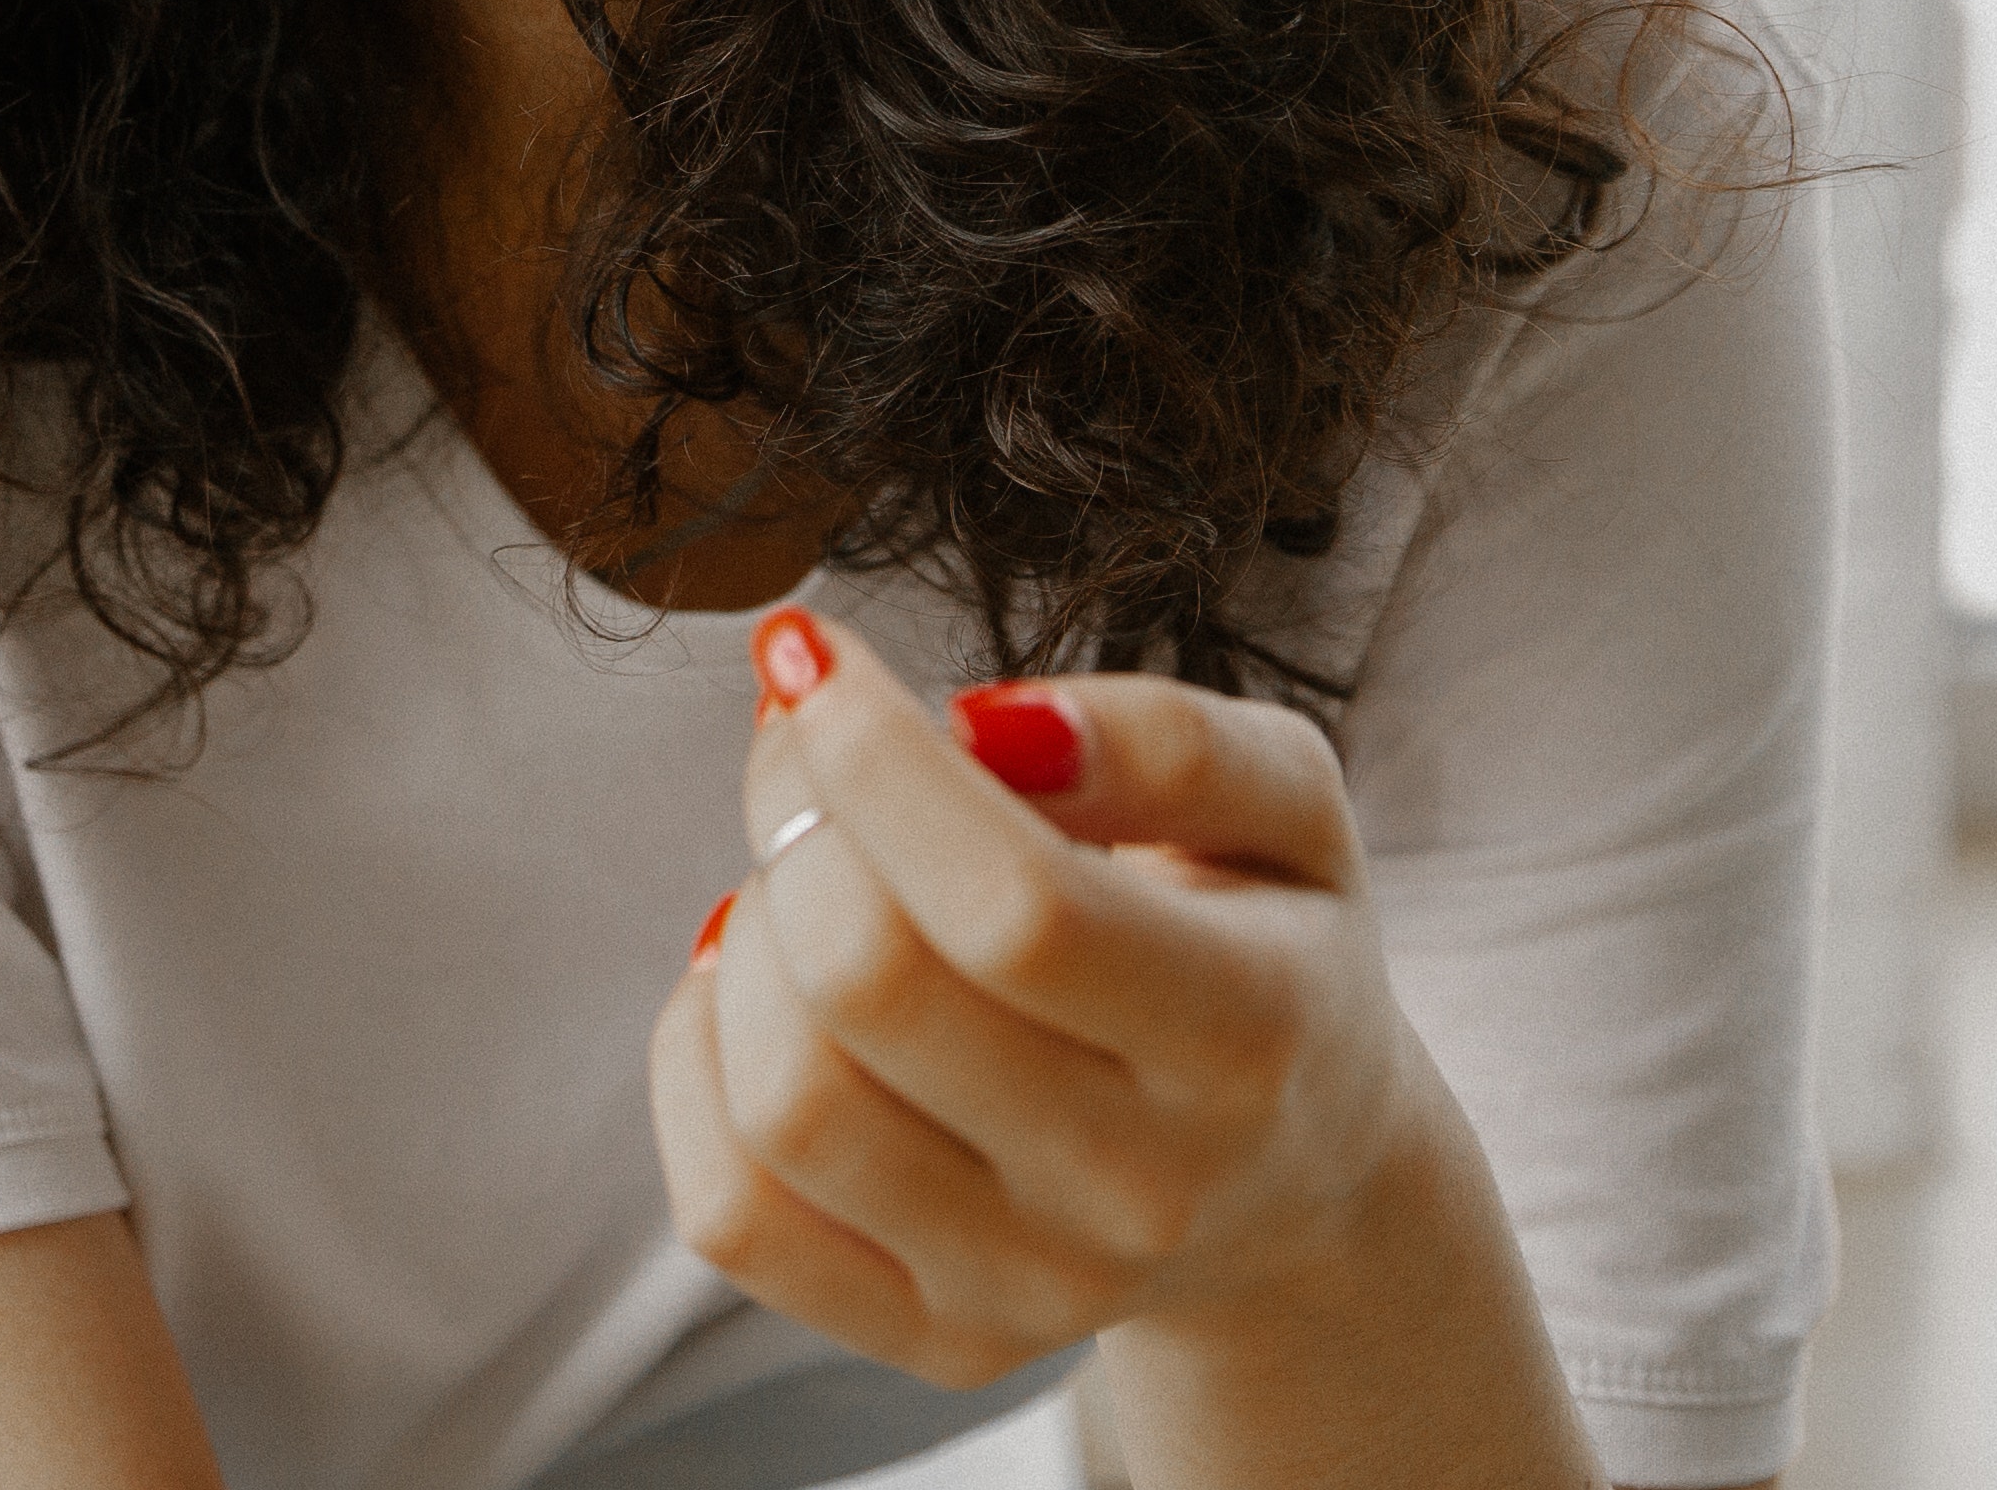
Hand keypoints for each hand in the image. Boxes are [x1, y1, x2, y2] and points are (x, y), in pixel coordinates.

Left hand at [644, 608, 1597, 1487]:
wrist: (1294, 1176)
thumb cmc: (1262, 942)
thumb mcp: (1285, 804)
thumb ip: (1169, 737)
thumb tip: (982, 726)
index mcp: (1246, 1037)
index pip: (1015, 908)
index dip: (873, 759)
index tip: (811, 656)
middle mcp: (1144, 1190)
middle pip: (872, 989)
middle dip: (796, 817)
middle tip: (809, 748)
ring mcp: (1033, 1287)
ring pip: (786, 1102)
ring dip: (751, 937)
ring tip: (809, 875)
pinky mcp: (936, 1340)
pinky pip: (733, 1212)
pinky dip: (702, 1066)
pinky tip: (766, 989)